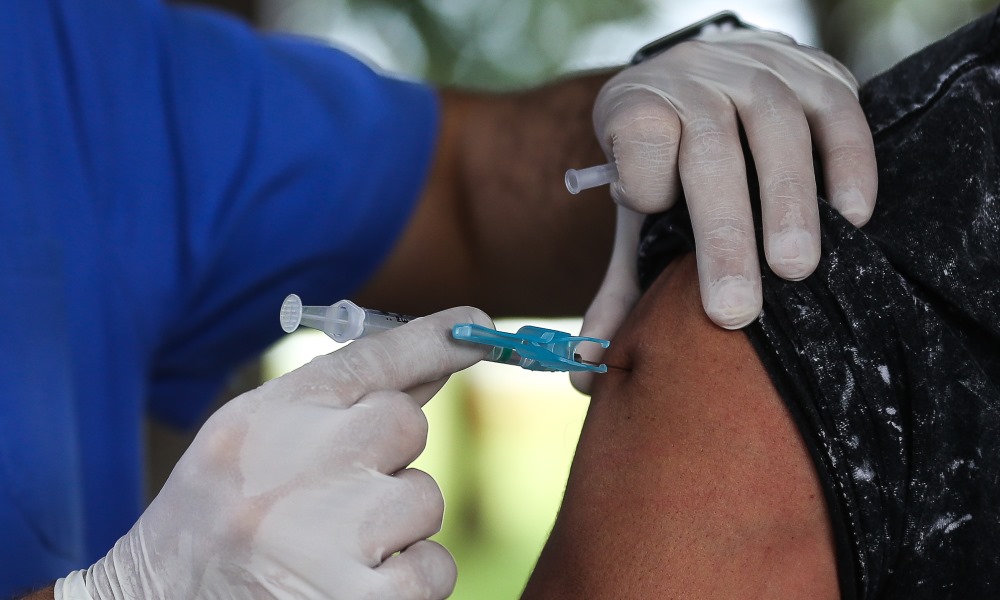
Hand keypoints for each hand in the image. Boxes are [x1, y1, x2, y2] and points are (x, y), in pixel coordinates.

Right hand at [56, 307, 492, 599]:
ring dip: (398, 528)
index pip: (366, 360)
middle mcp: (295, 467)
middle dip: (387, 459)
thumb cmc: (210, 525)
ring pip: (424, 499)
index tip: (476, 326)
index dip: (432, 339)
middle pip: (405, 425)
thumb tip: (435, 363)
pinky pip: (433, 569)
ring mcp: (328, 537)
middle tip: (338, 497)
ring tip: (334, 552)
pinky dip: (408, 583)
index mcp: (263, 422)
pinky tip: (351, 589)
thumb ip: (335, 403)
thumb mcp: (250, 446)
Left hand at [572, 27, 876, 393]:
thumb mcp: (637, 208)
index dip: (647, 181)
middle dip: (722, 235)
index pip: (640, 137)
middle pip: (709, 153)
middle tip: (733, 311)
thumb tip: (585, 374)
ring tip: (794, 271)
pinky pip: (840, 113)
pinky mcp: (820, 72)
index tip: (656, 215)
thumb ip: (620, 284)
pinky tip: (853, 215)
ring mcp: (761, 73)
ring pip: (777, 130)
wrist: (708, 73)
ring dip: (788, 203)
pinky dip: (850, 163)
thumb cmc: (670, 161)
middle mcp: (697, 83)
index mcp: (639, 109)